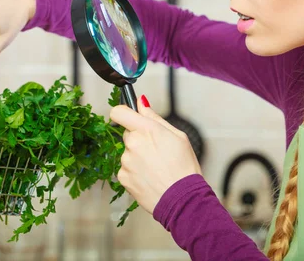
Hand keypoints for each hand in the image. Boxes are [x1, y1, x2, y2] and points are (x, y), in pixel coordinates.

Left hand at [110, 95, 201, 213]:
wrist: (182, 200)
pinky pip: (126, 169)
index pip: (119, 112)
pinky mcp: (123, 177)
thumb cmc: (184, 168)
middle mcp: (133, 143)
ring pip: (128, 153)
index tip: (129, 117)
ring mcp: (126, 161)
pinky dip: (135, 172)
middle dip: (138, 139)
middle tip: (156, 151)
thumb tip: (142, 103)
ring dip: (137, 157)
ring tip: (156, 168)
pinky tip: (150, 177)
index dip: (123, 113)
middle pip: (127, 134)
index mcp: (146, 130)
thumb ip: (155, 118)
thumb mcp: (177, 136)